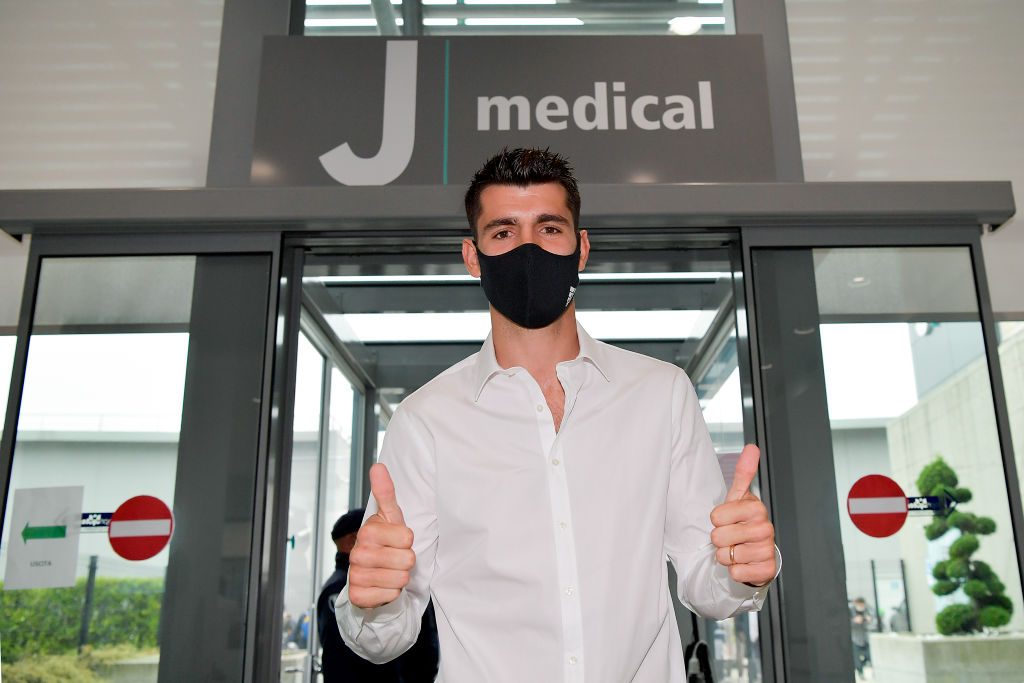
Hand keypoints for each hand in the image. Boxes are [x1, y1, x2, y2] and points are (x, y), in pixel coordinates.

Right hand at [348, 463, 416, 607]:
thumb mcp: (390, 516)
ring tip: (388, 571)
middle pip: (407, 560)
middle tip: (393, 558)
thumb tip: (378, 466)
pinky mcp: (357, 596)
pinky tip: (381, 585)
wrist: (369, 573)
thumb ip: (386, 492)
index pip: (408, 538)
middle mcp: (358, 553)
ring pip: (401, 579)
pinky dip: (390, 592)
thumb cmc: (385, 542)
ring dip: (399, 577)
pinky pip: (391, 595)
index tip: (395, 541)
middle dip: (405, 561)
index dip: (407, 541)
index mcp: (367, 531)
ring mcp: (356, 575)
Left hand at [710, 444, 776, 586]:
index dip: (717, 520)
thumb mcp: (740, 497)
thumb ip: (743, 473)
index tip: (728, 520)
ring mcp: (767, 550)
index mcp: (756, 509)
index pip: (715, 516)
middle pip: (718, 537)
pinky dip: (735, 571)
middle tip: (732, 537)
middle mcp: (765, 529)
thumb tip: (752, 447)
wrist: (757, 552)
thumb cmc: (744, 523)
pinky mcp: (766, 571)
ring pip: (725, 556)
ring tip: (738, 549)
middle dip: (720, 539)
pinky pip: (736, 573)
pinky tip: (745, 563)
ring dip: (726, 556)